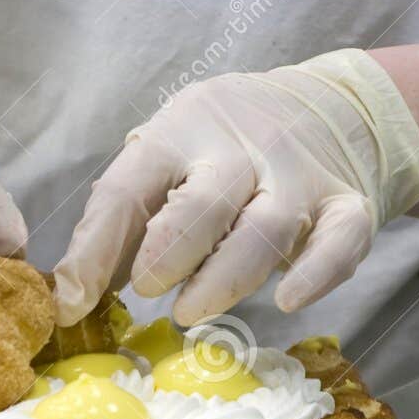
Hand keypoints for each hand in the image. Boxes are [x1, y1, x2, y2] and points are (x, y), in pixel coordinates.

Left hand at [53, 50, 418, 325]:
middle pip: (203, 203)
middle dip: (168, 253)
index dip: (94, 250)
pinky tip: (288, 300)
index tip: (71, 302)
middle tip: (147, 289)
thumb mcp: (168, 161)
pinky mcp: (348, 205)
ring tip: (192, 310)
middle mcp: (240, 149)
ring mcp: (298, 176)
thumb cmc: (224, 151)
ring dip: (224, 278)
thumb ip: (126, 221)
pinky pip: (340, 241)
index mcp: (179, 133)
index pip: (128, 188)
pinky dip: (317, 274)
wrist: (332, 108)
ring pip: (266, 229)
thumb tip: (74, 295)